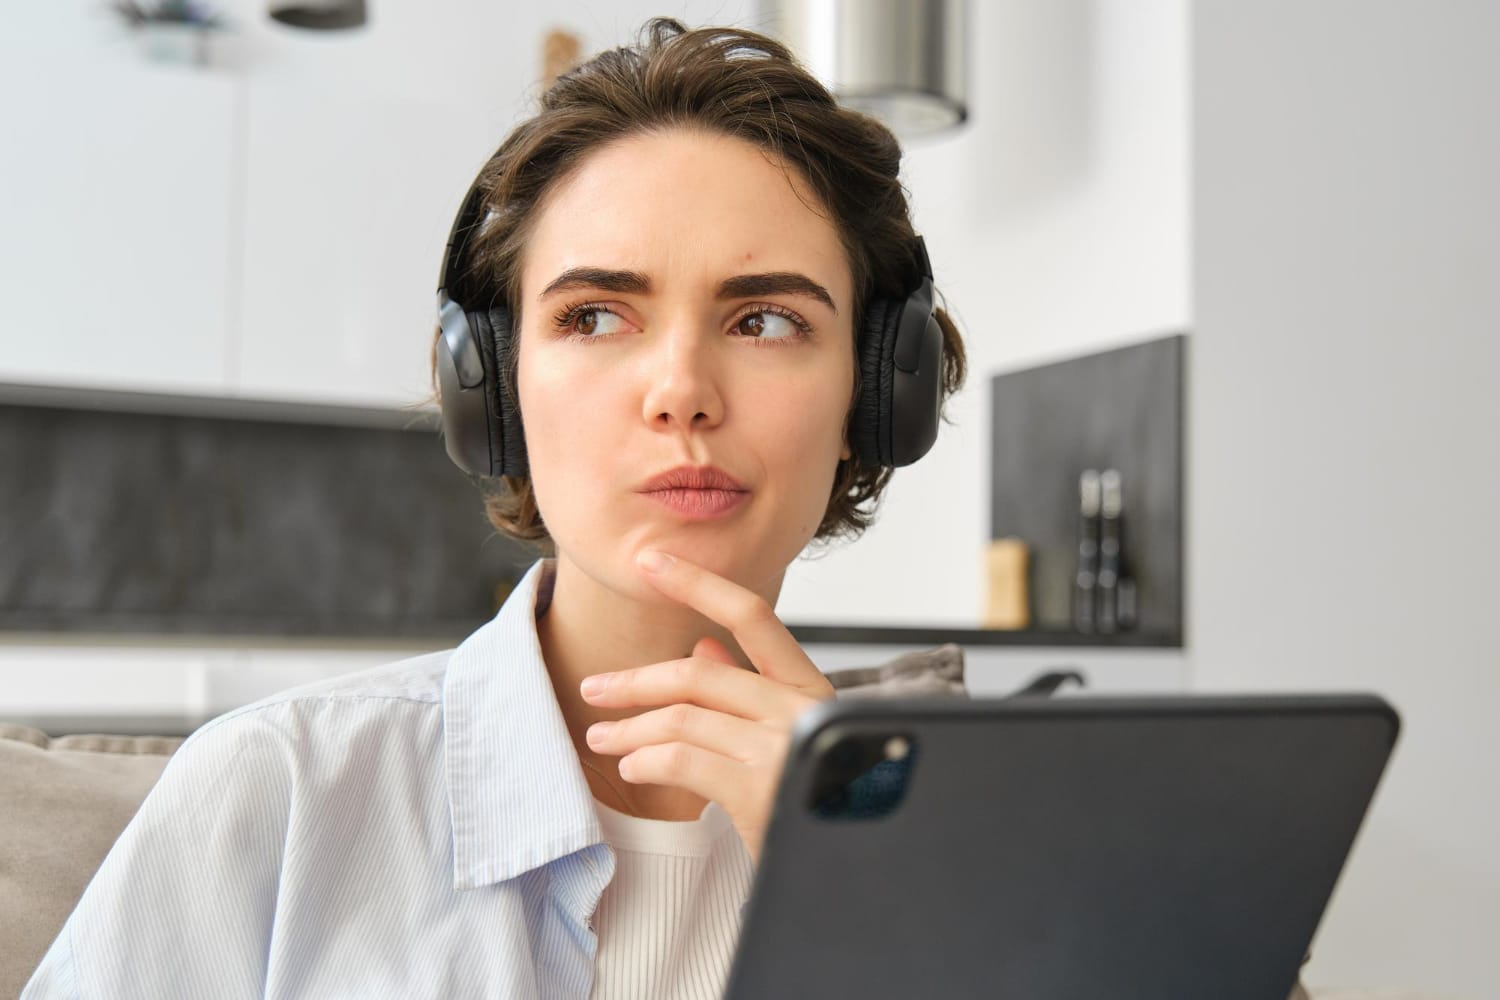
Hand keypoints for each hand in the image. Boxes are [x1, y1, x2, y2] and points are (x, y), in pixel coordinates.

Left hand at [579, 549, 835, 864]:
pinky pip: (682, 759)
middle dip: (635, 680)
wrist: (854, 868)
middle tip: (595, 689)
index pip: (754, 616)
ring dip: (629, 727)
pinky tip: (634, 767)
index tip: (652, 562)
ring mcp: (782, 746)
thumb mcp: (791, 740)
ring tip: (602, 738)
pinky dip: (647, 760)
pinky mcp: (759, 788)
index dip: (698, 582)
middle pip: (700, 670)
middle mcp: (801, 708)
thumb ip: (750, 693)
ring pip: (682, 716)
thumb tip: (706, 644)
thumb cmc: (823, 803)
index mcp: (810, 690)